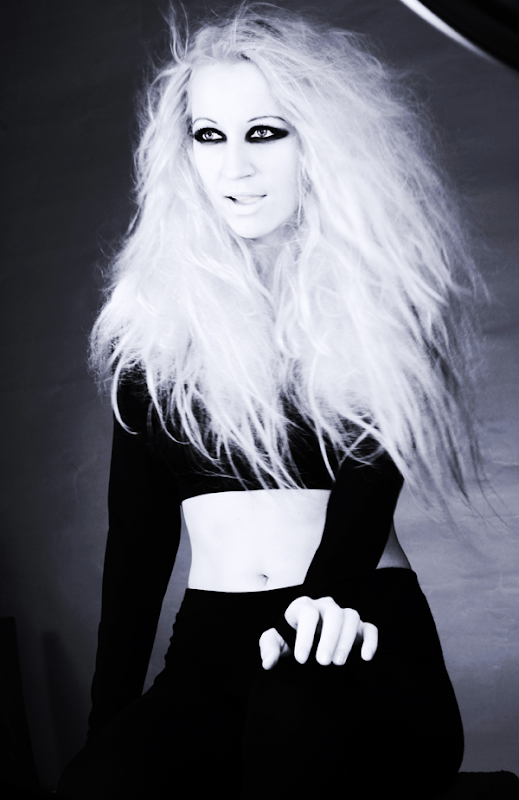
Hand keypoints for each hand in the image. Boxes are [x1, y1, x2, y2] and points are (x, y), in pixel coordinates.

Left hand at [259, 596, 377, 669]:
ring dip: (347, 639)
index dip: (305, 636)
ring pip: (352, 617)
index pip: (308, 613)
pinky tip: (365, 657)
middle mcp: (325, 606)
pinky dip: (371, 641)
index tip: (302, 660)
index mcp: (304, 606)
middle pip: (333, 613)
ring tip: (338, 662)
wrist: (306, 639)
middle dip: (329, 638)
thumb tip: (268, 663)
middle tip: (323, 662)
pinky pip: (370, 628)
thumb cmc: (289, 638)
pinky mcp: (359, 627)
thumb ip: (269, 648)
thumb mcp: (275, 641)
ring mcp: (343, 615)